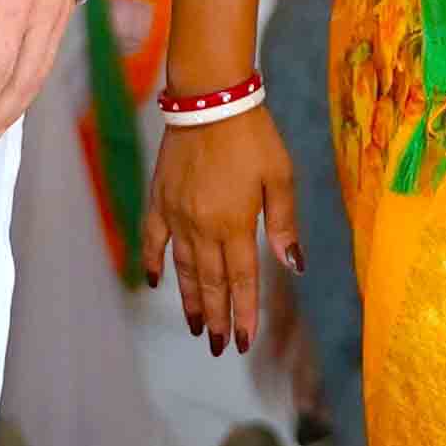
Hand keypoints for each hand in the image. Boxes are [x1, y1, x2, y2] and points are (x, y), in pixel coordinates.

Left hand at [0, 0, 78, 149]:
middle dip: (1, 116)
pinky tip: (17, 98)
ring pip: (39, 75)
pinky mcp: (62, 16)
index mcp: (17, 6)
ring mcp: (55, 19)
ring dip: (17, 107)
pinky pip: (47, 61)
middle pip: (23, 81)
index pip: (0, 67)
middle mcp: (41, 19)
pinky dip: (31, 86)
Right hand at [142, 106, 302, 354]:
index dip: (244, 313)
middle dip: (217, 318)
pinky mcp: (160, 200)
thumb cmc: (253, 136)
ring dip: (190, 300)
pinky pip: (152, 240)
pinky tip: (156, 284)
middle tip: (219, 346)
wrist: (209, 99)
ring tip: (195, 326)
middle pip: (211, 283)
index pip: (241, 280)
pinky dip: (153, 263)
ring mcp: (177, 215)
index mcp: (235, 224)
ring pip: (184, 269)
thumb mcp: (280, 176)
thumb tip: (292, 264)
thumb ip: (283, 222)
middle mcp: (203, 227)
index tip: (244, 341)